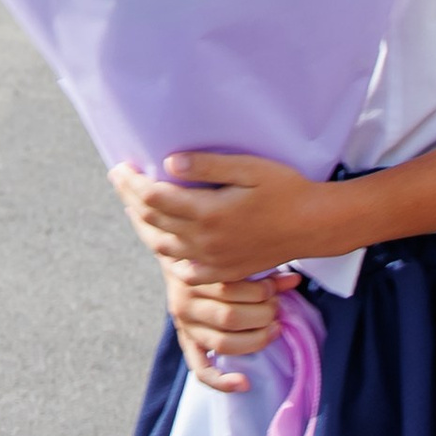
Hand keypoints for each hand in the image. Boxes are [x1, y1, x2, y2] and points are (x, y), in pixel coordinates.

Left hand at [112, 154, 330, 277]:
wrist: (314, 225)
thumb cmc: (286, 190)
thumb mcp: (250, 168)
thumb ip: (208, 167)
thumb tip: (169, 164)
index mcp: (208, 213)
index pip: (154, 198)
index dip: (132, 183)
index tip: (120, 167)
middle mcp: (204, 241)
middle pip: (152, 222)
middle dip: (131, 199)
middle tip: (120, 181)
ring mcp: (213, 261)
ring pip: (162, 247)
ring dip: (143, 226)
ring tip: (134, 208)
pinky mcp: (223, 272)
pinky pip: (183, 270)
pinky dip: (166, 255)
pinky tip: (164, 243)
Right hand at [165, 264, 301, 393]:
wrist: (181, 263)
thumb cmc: (215, 263)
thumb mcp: (233, 262)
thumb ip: (261, 272)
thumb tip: (295, 280)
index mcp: (194, 278)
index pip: (230, 289)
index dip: (261, 291)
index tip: (274, 289)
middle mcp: (185, 305)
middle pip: (229, 317)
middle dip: (262, 314)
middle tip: (276, 309)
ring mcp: (186, 328)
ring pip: (222, 343)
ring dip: (256, 340)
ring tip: (274, 330)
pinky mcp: (188, 346)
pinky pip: (202, 371)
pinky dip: (222, 381)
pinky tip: (244, 384)